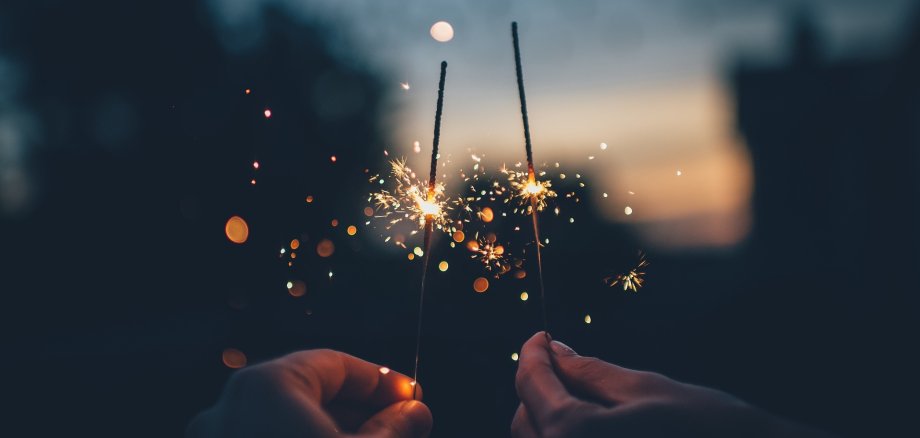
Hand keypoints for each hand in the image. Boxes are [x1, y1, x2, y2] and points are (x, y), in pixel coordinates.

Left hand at [188, 349, 431, 437]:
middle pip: (307, 393)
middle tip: (401, 424)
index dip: (381, 380)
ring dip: (331, 428)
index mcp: (263, 387)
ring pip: (284, 422)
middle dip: (358, 409)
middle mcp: (228, 407)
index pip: (334, 365)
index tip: (412, 397)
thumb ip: (394, 428)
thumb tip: (416, 410)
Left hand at [512, 332, 832, 437]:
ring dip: (552, 417)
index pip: (531, 385)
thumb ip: (588, 372)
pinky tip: (598, 424)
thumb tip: (554, 351)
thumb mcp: (646, 390)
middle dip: (540, 387)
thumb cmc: (708, 430)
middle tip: (565, 363)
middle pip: (527, 419)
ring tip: (585, 396)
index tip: (541, 338)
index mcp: (574, 435)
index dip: (532, 354)